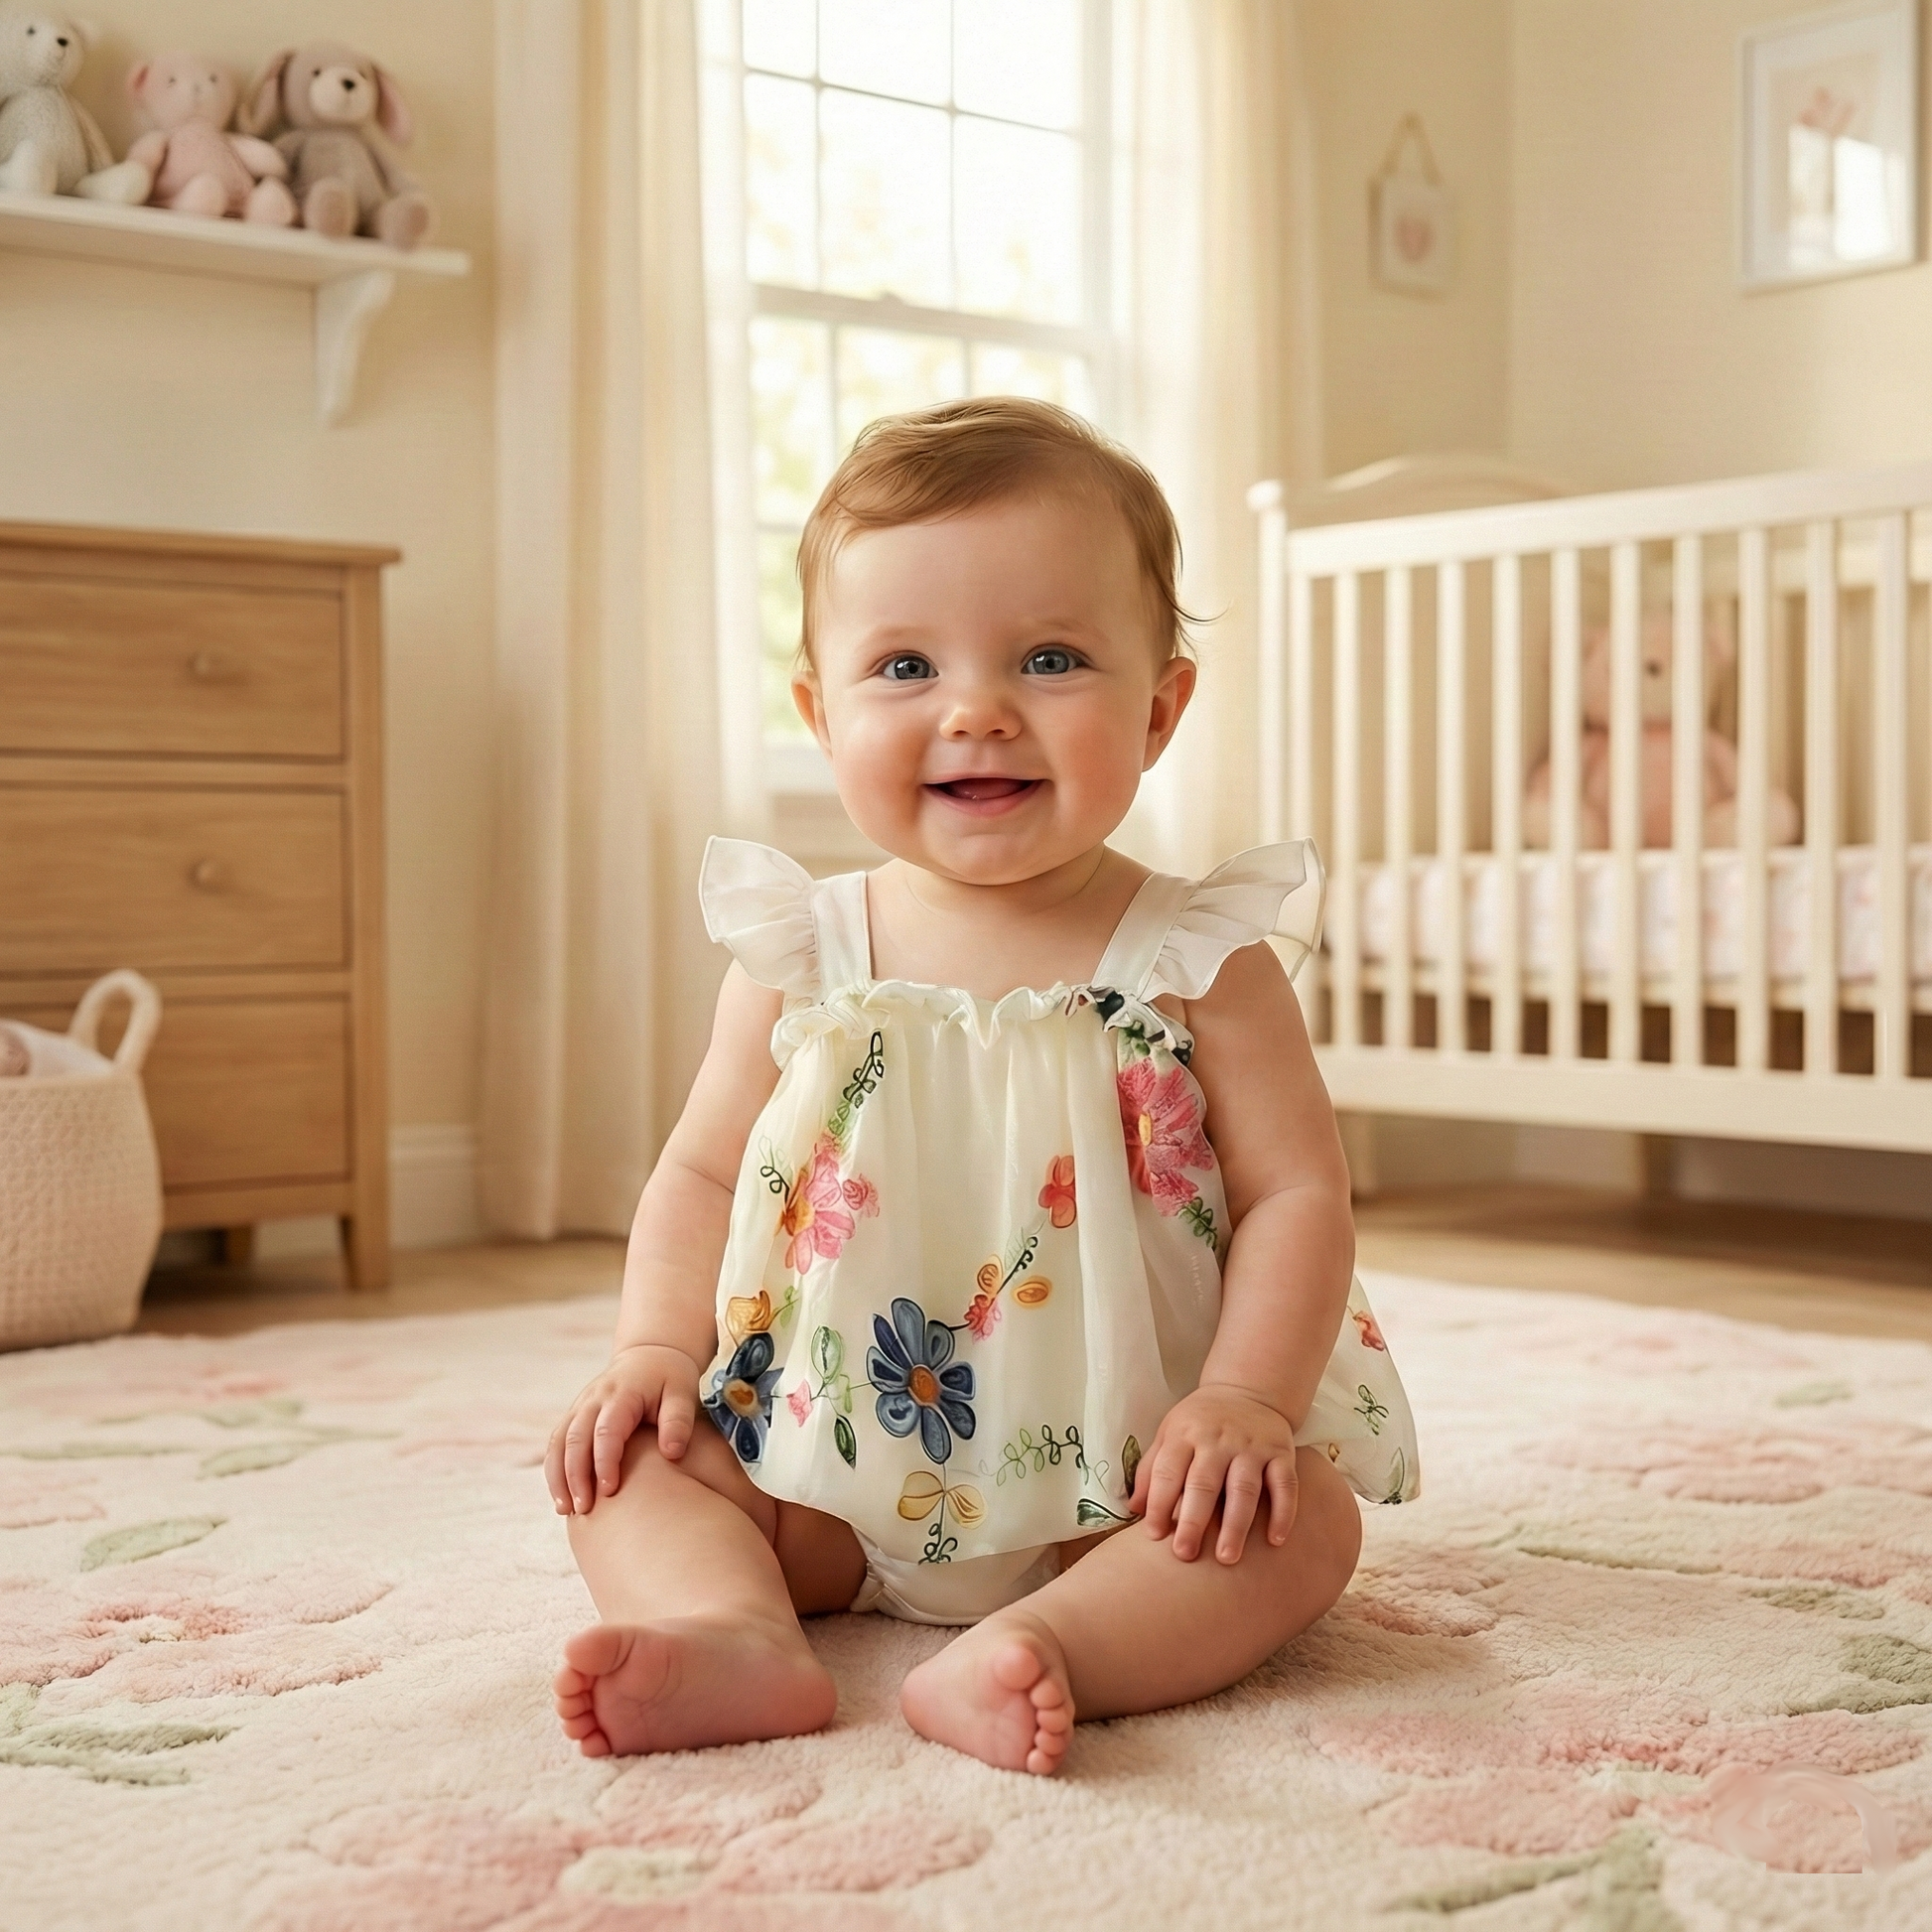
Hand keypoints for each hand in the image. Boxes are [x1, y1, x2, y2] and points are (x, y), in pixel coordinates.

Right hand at [545, 1343, 700, 1516]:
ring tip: (565, 1510)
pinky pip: (556, 1443)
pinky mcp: (575, 1415)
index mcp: (622, 1393)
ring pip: (559, 1442)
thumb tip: (672, 1453)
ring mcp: (580, 1406)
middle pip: (575, 1438)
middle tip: (583, 1509)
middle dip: (575, 1475)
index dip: (605, 1461)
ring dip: (558, 1476)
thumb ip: (678, 1421)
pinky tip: (562, 1498)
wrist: (650, 1355)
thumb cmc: (670, 1378)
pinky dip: (554, 1470)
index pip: (607, 1430)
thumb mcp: (683, 1392)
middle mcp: (594, 1399)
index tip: (610, 1491)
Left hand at [1131, 1384, 1299, 1563]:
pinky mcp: (1281, 1452)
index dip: (1158, 1504)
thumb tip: (1132, 1508)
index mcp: (1185, 1434)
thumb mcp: (1169, 1432)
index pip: (1168, 1472)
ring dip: (1236, 1525)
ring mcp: (1251, 1446)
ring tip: (1227, 1557)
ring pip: (1244, 1489)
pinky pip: (1285, 1484)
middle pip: (1204, 1484)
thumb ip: (1151, 1469)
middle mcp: (1218, 1439)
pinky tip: (1275, 1540)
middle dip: (1193, 1521)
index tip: (1153, 1536)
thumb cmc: (1200, 1421)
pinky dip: (1283, 1512)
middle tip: (1185, 1554)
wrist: (1247, 1389)